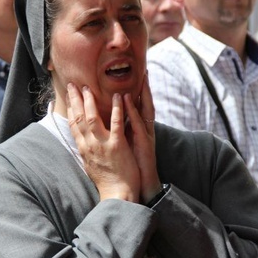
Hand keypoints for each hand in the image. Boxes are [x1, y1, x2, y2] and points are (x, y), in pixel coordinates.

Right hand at [67, 83, 139, 201]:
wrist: (117, 194)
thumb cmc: (106, 181)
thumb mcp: (90, 165)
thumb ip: (86, 151)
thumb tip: (81, 142)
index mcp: (83, 149)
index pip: (73, 125)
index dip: (70, 108)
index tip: (69, 96)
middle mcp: (89, 145)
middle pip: (79, 118)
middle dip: (75, 99)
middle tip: (73, 84)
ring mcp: (102, 145)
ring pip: (92, 118)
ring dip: (90, 101)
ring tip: (90, 87)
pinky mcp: (117, 146)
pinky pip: (116, 123)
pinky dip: (117, 109)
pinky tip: (119, 96)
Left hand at [124, 73, 160, 202]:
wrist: (140, 187)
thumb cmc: (131, 169)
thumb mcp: (125, 147)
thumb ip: (121, 134)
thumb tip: (113, 124)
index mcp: (137, 131)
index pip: (136, 108)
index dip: (136, 93)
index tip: (136, 77)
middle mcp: (143, 131)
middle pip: (143, 105)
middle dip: (144, 88)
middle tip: (144, 70)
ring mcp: (145, 136)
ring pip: (143, 110)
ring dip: (140, 93)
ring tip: (140, 78)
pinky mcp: (144, 143)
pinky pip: (137, 124)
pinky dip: (132, 110)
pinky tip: (126, 99)